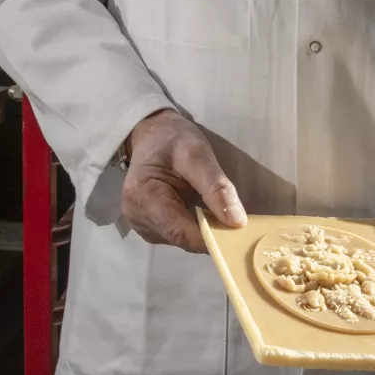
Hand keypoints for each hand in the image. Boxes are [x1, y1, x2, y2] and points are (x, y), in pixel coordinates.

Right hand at [120, 109, 246, 252]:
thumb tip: (237, 223)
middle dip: (209, 233)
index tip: (239, 233)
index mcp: (143, 196)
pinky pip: (176, 235)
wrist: (152, 134)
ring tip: (212, 208)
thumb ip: (217, 188)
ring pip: (181, 240)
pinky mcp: (148, 226)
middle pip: (181, 239)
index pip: (181, 233)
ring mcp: (140, 223)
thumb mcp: (198, 154)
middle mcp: (136, 216)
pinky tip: (197, 209)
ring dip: (201, 230)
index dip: (212, 238)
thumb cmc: (173, 139)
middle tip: (233, 220)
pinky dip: (192, 227)